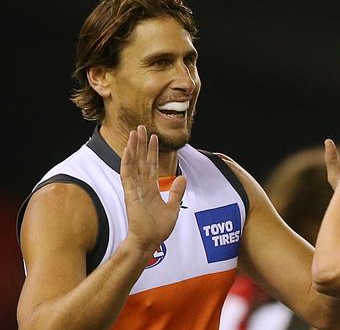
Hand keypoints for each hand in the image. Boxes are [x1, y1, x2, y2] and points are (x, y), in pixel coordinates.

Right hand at [120, 125, 186, 252]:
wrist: (149, 242)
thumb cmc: (158, 229)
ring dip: (133, 147)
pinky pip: (127, 174)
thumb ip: (176, 192)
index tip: (153, 137)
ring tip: (134, 132)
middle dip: (141, 144)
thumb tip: (183, 177)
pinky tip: (128, 148)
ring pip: (132, 163)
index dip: (151, 151)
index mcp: (150, 189)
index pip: (150, 165)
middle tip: (141, 127)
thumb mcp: (173, 207)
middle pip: (140, 160)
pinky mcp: (130, 193)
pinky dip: (127, 161)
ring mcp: (134, 189)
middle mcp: (141, 186)